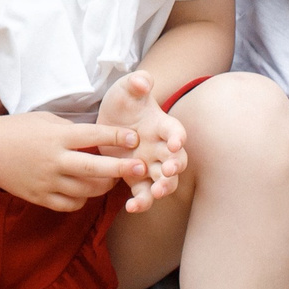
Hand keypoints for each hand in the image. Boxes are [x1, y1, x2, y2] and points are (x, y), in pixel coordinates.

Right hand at [0, 112, 140, 211]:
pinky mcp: (40, 197)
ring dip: (104, 186)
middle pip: (95, 169)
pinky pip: (70, 204)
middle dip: (121, 168)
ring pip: (86, 190)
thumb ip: (71, 129)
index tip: (133, 137)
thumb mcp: (45, 119)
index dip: (116, 136)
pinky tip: (86, 191)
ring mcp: (47, 182)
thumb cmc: (17, 129)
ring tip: (113, 179)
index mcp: (56, 137)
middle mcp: (54, 161)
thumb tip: (97, 137)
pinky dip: (82, 199)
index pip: (93, 136)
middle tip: (140, 166)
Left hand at [96, 71, 187, 212]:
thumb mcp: (127, 88)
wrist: (110, 117)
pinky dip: (141, 202)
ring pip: (165, 181)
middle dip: (175, 167)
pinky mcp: (137, 178)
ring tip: (155, 192)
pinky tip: (130, 207)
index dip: (178, 137)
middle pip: (177, 161)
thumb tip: (142, 81)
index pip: (176, 131)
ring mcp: (151, 164)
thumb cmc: (124, 100)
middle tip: (168, 171)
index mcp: (162, 125)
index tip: (176, 143)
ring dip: (163, 188)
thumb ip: (137, 82)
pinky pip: (144, 194)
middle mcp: (161, 147)